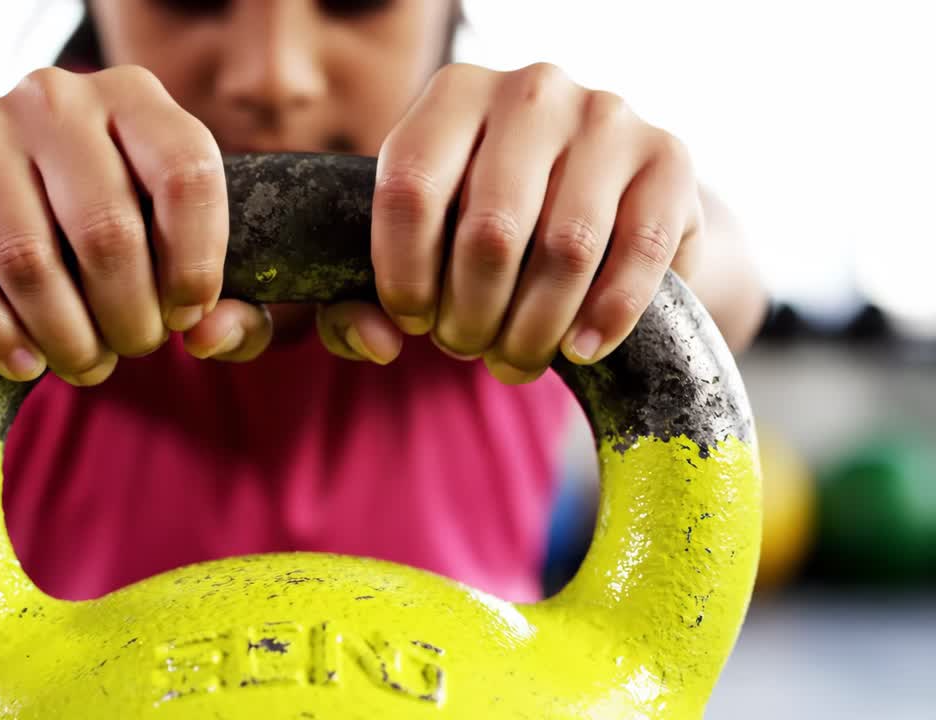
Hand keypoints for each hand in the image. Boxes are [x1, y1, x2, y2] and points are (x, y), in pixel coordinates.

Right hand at [0, 65, 270, 385]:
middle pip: (107, 230)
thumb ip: (232, 306)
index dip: (196, 264)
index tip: (186, 318)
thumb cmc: (102, 229)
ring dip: (66, 338)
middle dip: (128, 319)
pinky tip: (25, 365)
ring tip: (85, 364)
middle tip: (131, 351)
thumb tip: (212, 338)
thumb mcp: (177, 255)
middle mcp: (57, 97)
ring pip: (29, 260)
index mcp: (137, 99)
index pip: (187, 175)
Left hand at [318, 62, 702, 381]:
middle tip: (466, 348)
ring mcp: (607, 116)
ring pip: (565, 250)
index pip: (410, 190)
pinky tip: (577, 352)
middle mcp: (532, 89)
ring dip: (532, 330)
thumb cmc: (489, 221)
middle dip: (470, 315)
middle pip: (489, 231)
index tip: (413, 322)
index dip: (403, 276)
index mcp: (454, 94)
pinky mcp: (670, 156)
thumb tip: (377, 341)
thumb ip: (371, 292)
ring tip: (514, 359)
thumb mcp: (425, 236)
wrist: (604, 191)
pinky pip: (637, 253)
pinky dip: (604, 318)